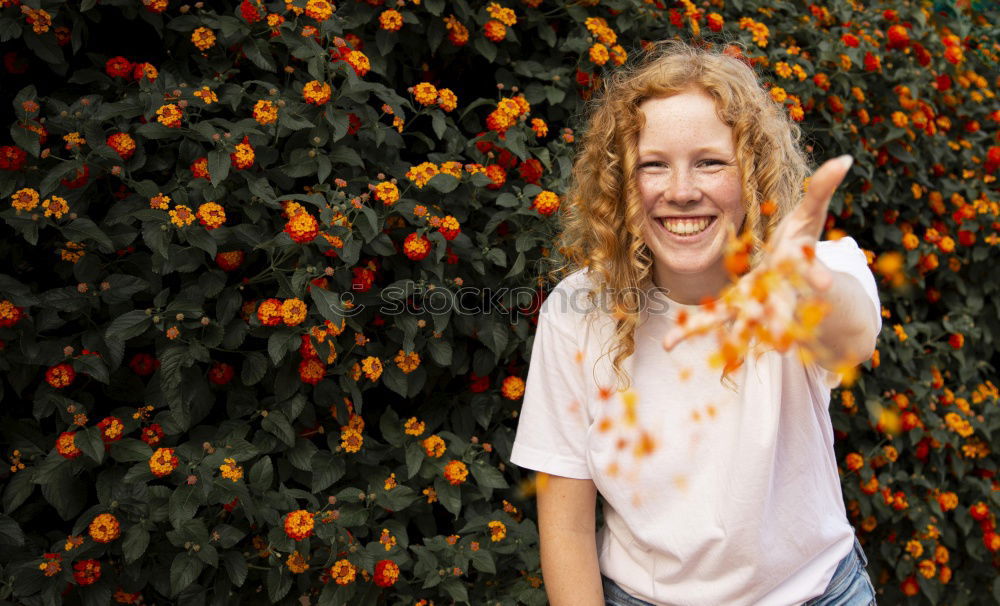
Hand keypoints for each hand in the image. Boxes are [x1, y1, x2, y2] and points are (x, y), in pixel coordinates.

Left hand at [662, 155, 854, 355]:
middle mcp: (776, 291)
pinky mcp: (731, 308)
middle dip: (780, 322)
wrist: (790, 280)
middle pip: (780, 308)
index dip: (816, 274)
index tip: (824, 284)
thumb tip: (844, 157)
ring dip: (726, 334)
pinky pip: (708, 319)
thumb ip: (822, 188)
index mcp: (794, 266)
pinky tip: (668, 344)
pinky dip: (688, 331)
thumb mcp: (810, 214)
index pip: (808, 269)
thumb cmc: (800, 243)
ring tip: (721, 348)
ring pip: (738, 321)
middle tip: (781, 344)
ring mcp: (752, 303)